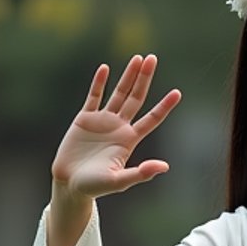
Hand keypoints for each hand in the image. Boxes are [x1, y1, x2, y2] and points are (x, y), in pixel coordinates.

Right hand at [51, 54, 181, 200]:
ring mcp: (102, 121)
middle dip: (144, 79)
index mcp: (130, 140)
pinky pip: (93, 97)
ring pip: (118, 93)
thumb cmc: (94, 187)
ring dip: (128, 76)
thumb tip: (165, 166)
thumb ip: (140, 173)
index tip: (177, 93)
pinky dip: (99, 83)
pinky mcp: (84, 119)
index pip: (152, 119)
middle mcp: (119, 127)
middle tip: (152, 59)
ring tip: (138, 58)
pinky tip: (105, 69)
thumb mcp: (119, 181)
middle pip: (136, 98)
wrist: (69, 184)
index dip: (164, 106)